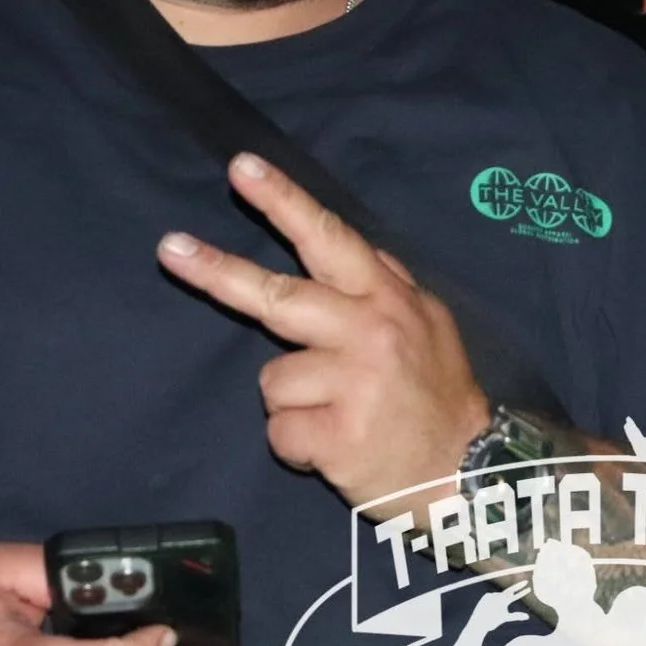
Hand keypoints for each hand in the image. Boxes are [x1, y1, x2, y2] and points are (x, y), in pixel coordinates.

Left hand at [158, 153, 491, 511]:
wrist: (475, 478)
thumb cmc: (438, 400)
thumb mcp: (430, 326)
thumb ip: (386, 286)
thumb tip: (344, 247)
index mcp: (388, 300)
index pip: (330, 238)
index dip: (284, 201)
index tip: (242, 168)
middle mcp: (371, 332)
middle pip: (278, 295)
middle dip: (218, 271)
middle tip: (170, 249)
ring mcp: (355, 384)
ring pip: (273, 380)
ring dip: (293, 403)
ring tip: (339, 416)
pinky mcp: (339, 436)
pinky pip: (281, 433)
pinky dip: (299, 446)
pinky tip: (337, 448)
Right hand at [466, 583, 530, 631]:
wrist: (480, 623)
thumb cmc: (492, 621)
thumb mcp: (506, 618)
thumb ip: (516, 616)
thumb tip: (528, 617)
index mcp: (505, 602)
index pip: (514, 595)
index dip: (521, 592)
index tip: (529, 588)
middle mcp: (500, 597)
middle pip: (509, 590)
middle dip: (517, 587)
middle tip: (526, 582)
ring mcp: (493, 596)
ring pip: (500, 596)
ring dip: (498, 604)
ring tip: (494, 610)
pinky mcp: (486, 596)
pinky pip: (492, 597)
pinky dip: (492, 602)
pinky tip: (488, 606)